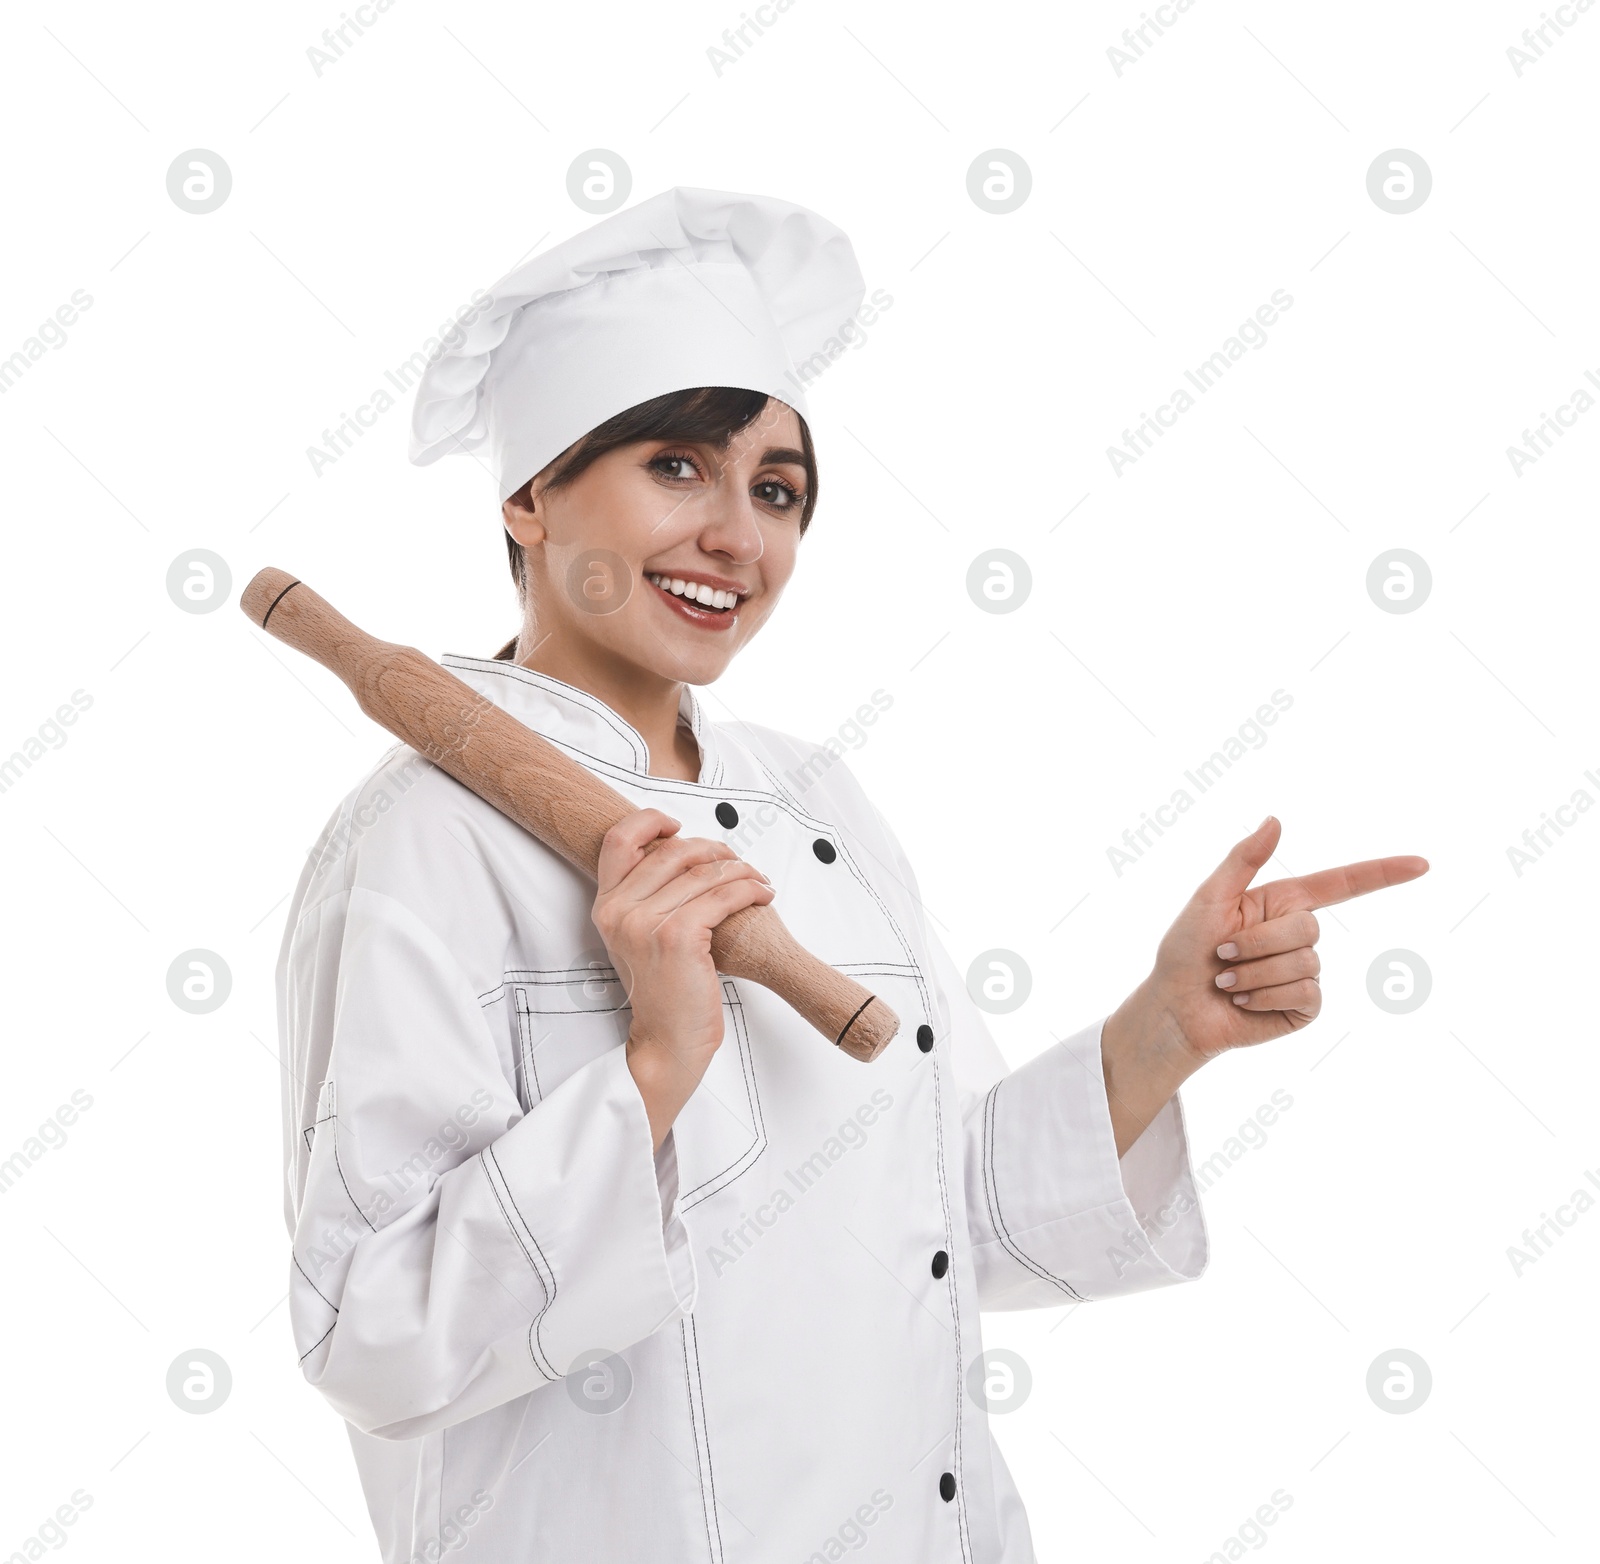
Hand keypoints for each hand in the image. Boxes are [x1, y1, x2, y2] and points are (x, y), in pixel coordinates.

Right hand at [591, 809, 774, 1148]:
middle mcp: (619, 910)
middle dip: (715, 850)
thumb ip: (647, 897)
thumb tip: (681, 854)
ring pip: (705, 872)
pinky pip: (724, 894)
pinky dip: (750, 889)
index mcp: (606, 906)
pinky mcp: (679, 936)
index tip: (677, 826)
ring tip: (758, 881)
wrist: (667, 1043)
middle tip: (738, 863)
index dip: (650, 821)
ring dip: (742, 870)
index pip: (618, 839)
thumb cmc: (663, 993)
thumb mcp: (638, 939)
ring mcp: (646, 922)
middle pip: (674, 850)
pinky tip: (762, 895)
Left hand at [1100, 816, 1427, 1154]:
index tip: (1422, 864)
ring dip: (1256, 973)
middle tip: (1222, 955)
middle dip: (1258, 942)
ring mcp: (1305, 973)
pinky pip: (1306, 995)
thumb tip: (1276, 819)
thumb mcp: (1209, 898)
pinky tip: (1244, 1001)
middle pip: (1309, 927)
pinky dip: (1266, 996)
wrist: (1175, 1007)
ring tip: (1227, 981)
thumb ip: (1243, 859)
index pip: (1342, 884)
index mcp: (1282, 903)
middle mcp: (1298, 936)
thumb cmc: (1184, 951)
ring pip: (1304, 963)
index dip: (1383, 873)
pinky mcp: (1303, 1008)